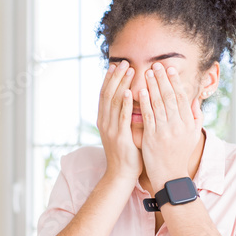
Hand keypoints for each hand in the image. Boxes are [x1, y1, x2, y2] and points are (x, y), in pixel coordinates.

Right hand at [96, 60, 141, 183]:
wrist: (121, 173)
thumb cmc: (126, 152)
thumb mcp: (122, 130)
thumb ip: (124, 116)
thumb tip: (132, 100)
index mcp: (103, 119)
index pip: (104, 94)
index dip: (110, 79)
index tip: (116, 65)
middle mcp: (104, 122)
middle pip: (108, 93)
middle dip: (116, 76)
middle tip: (123, 62)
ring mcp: (110, 129)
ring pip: (114, 101)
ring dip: (121, 84)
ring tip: (129, 70)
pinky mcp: (119, 136)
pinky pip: (122, 116)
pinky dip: (125, 103)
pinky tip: (129, 91)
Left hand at [139, 62, 203, 188]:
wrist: (170, 175)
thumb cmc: (180, 154)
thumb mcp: (193, 135)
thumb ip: (195, 116)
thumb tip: (195, 99)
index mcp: (188, 123)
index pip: (182, 97)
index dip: (175, 82)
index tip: (169, 69)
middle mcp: (178, 125)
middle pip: (170, 97)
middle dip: (162, 79)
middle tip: (156, 65)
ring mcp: (165, 131)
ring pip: (158, 104)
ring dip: (152, 87)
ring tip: (146, 73)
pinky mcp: (152, 138)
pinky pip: (148, 117)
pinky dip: (144, 103)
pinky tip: (139, 91)